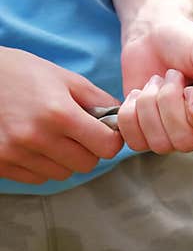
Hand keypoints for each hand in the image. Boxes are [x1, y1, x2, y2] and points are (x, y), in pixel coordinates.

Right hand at [0, 48, 123, 183]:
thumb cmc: (23, 73)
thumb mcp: (66, 79)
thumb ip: (99, 100)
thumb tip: (122, 120)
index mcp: (59, 113)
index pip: (107, 147)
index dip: (111, 139)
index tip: (105, 131)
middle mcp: (37, 137)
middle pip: (87, 164)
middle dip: (90, 150)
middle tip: (78, 133)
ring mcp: (16, 153)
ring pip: (63, 173)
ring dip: (65, 159)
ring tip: (52, 136)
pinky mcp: (0, 163)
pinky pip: (38, 178)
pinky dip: (43, 165)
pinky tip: (34, 144)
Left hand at [116, 18, 192, 153]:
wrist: (152, 36)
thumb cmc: (187, 42)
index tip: (190, 88)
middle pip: (186, 142)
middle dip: (170, 102)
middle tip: (173, 76)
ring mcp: (174, 136)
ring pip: (159, 143)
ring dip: (150, 104)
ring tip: (158, 82)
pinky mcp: (146, 135)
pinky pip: (134, 141)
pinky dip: (130, 112)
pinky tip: (141, 93)